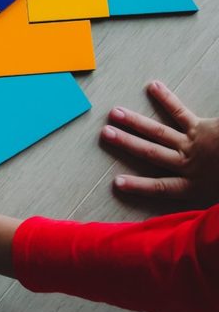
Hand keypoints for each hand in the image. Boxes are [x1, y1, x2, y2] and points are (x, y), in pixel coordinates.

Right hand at [102, 81, 218, 203]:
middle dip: (127, 143)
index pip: (161, 188)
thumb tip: (210, 225)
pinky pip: (181, 112)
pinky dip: (167, 99)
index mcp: (196, 187)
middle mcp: (187, 165)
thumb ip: (213, 210)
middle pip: (150, 154)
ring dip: (136, 122)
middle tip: (105, 134)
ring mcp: (193, 144)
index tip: (116, 183)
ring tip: (115, 113)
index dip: (139, 187)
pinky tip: (153, 86)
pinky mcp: (203, 127)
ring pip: (158, 133)